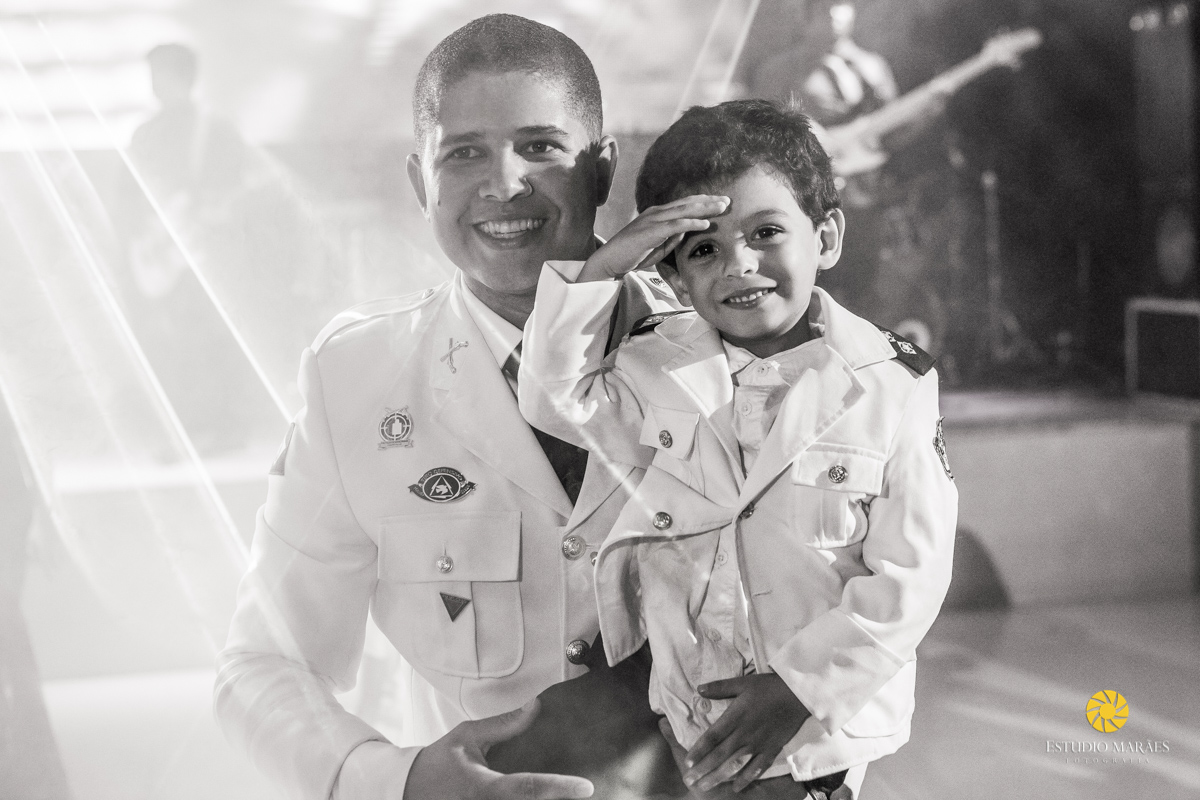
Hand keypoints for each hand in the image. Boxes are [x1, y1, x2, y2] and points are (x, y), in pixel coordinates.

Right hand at [403, 699, 593, 799]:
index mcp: (486, 789)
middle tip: (585, 791)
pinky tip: (544, 797)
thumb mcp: (466, 737)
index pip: (530, 788)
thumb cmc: (437, 763)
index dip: (561, 788)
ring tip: (568, 794)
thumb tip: (534, 706)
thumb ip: (502, 724)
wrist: (405, 791)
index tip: (586, 787)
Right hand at [578, 195, 728, 281]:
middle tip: (727, 200)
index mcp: (658, 215)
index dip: (703, 202)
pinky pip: (675, 224)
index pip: (684, 204)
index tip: (720, 203)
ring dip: (705, 208)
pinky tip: (705, 223)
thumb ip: (672, 236)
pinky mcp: (650, 231)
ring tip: (722, 207)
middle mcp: (656, 213)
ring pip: (683, 210)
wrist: (609, 261)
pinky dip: (692, 223)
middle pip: (687, 203)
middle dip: (708, 201)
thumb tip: (688, 230)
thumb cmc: (633, 254)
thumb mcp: (658, 245)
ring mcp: (653, 220)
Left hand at [683, 674, 810, 792]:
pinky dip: (746, 779)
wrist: (798, 695)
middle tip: (690, 781)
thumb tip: (699, 688)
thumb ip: (720, 687)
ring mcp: (759, 744)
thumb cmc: (769, 687)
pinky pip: (757, 768)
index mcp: (736, 717)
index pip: (713, 737)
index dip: (699, 750)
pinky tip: (736, 787)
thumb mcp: (743, 682)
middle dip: (703, 769)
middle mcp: (745, 734)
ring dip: (719, 777)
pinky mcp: (772, 750)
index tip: (687, 762)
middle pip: (720, 755)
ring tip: (705, 786)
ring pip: (735, 765)